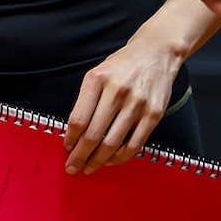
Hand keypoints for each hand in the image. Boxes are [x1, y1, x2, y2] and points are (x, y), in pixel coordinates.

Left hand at [63, 31, 182, 173]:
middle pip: (94, 134)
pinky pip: (135, 143)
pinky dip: (121, 156)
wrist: (155, 53)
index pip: (78, 118)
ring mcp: (137, 104)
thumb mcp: (96, 74)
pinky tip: (111, 160)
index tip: (66, 149)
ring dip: (99, 160)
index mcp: (96, 80)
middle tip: (73, 167)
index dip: (70, 138)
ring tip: (89, 167)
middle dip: (80, 155)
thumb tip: (73, 132)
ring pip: (113, 142)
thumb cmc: (121, 66)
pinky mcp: (154, 114)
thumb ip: (85, 100)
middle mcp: (116, 92)